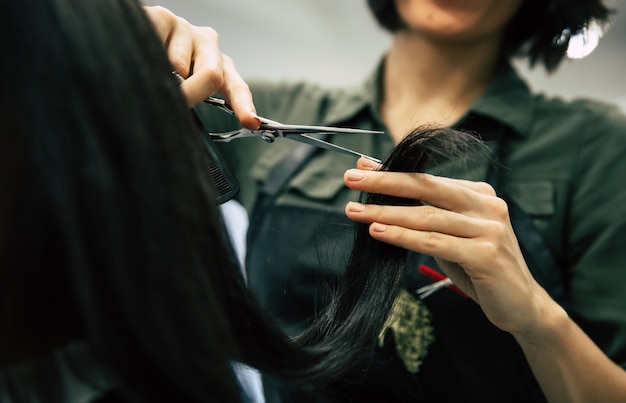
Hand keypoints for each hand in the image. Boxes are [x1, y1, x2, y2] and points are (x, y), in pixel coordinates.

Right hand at [144, 6, 259, 128]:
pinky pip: (156, 48)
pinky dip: (145, 60)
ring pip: (178, 66)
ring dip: (160, 78)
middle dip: (193, 94)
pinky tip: (137, 56)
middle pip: (213, 75)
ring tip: (145, 74)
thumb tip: (183, 115)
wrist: (123, 37)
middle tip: (175, 102)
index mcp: (217, 67)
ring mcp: (187, 29)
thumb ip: (186, 103)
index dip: (243, 106)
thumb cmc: (153, 73)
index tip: (250, 122)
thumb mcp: (176, 93)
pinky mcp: (164, 17)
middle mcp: (207, 45)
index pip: (235, 88)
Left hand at [343, 158, 550, 335]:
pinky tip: (378, 232)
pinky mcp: (486, 255)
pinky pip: (434, 242)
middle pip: (427, 187)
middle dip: (385, 182)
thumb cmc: (480, 268)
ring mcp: (489, 229)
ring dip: (386, 212)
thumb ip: (427, 215)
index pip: (429, 179)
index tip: (361, 167)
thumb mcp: (453, 236)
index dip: (393, 172)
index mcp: (479, 195)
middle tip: (350, 178)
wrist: (522, 305)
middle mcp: (487, 205)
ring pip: (427, 216)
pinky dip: (403, 237)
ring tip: (355, 211)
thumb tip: (385, 198)